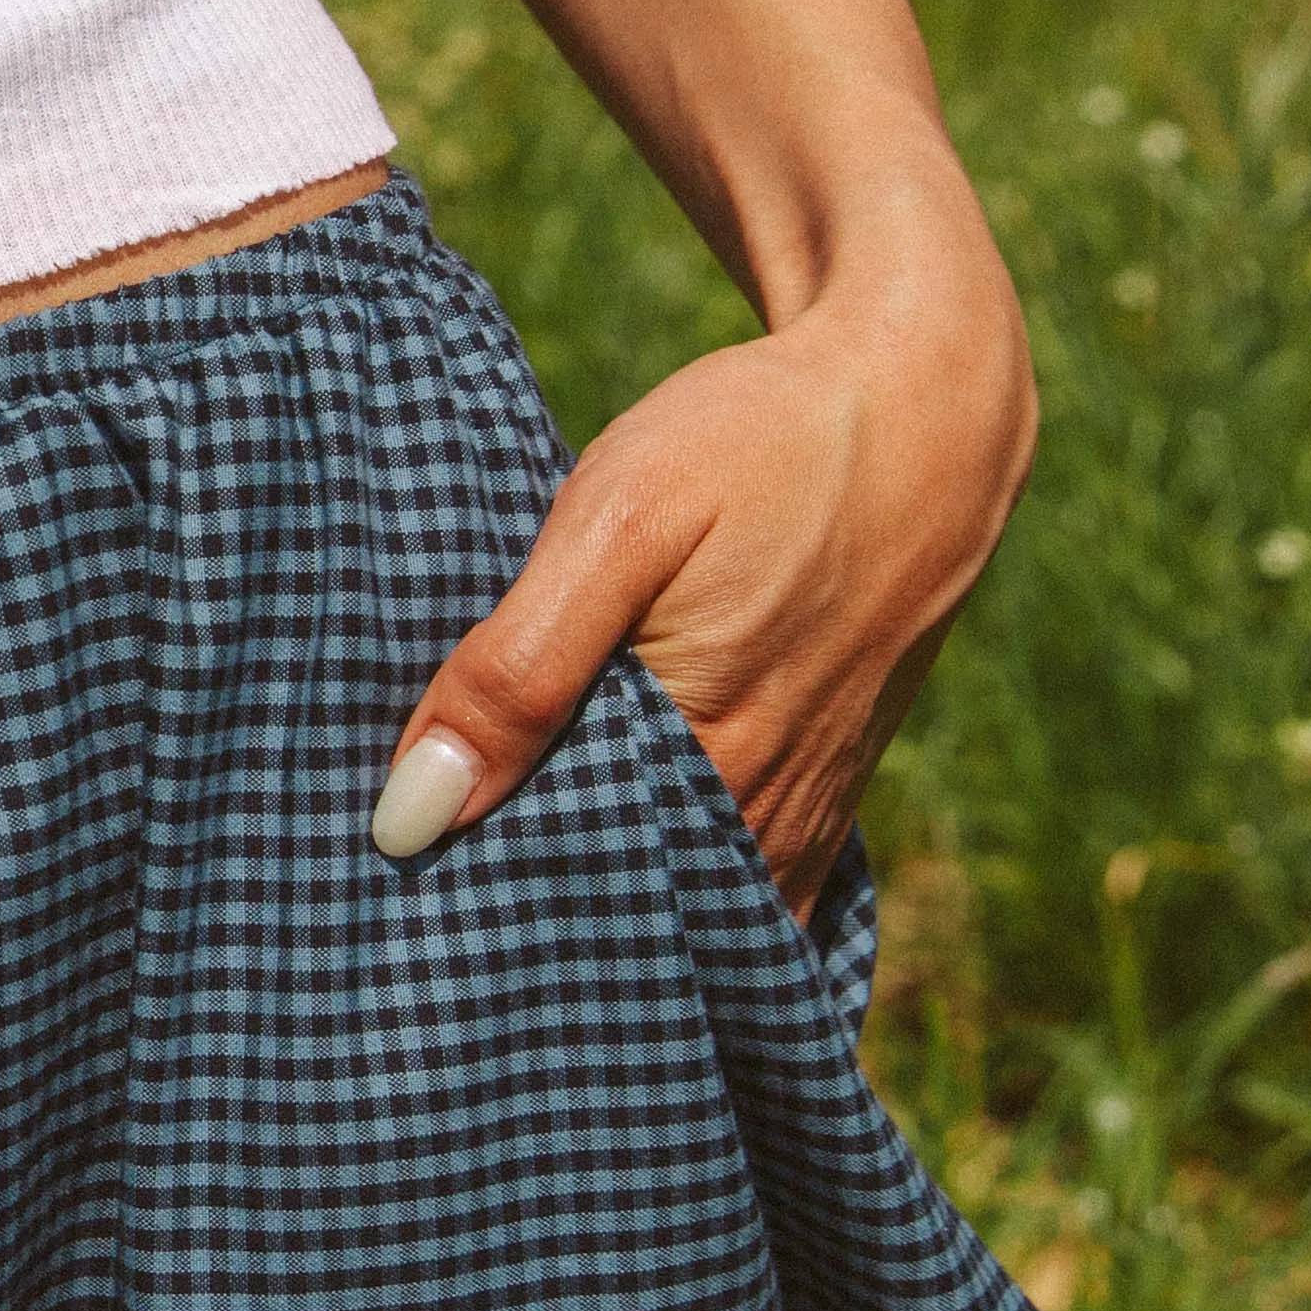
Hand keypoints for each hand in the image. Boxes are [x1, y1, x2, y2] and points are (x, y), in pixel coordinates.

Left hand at [371, 235, 1035, 919]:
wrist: (922, 399)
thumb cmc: (759, 446)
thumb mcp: (620, 524)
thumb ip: (519, 670)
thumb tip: (410, 817)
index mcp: (706, 766)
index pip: (556, 896)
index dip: (466, 899)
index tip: (388, 897)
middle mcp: (763, 815)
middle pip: (615, 911)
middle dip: (521, 912)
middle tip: (421, 899)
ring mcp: (803, 807)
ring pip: (678, 902)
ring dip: (592, 893)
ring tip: (486, 885)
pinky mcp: (824, 783)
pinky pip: (737, 876)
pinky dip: (665, 873)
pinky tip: (596, 847)